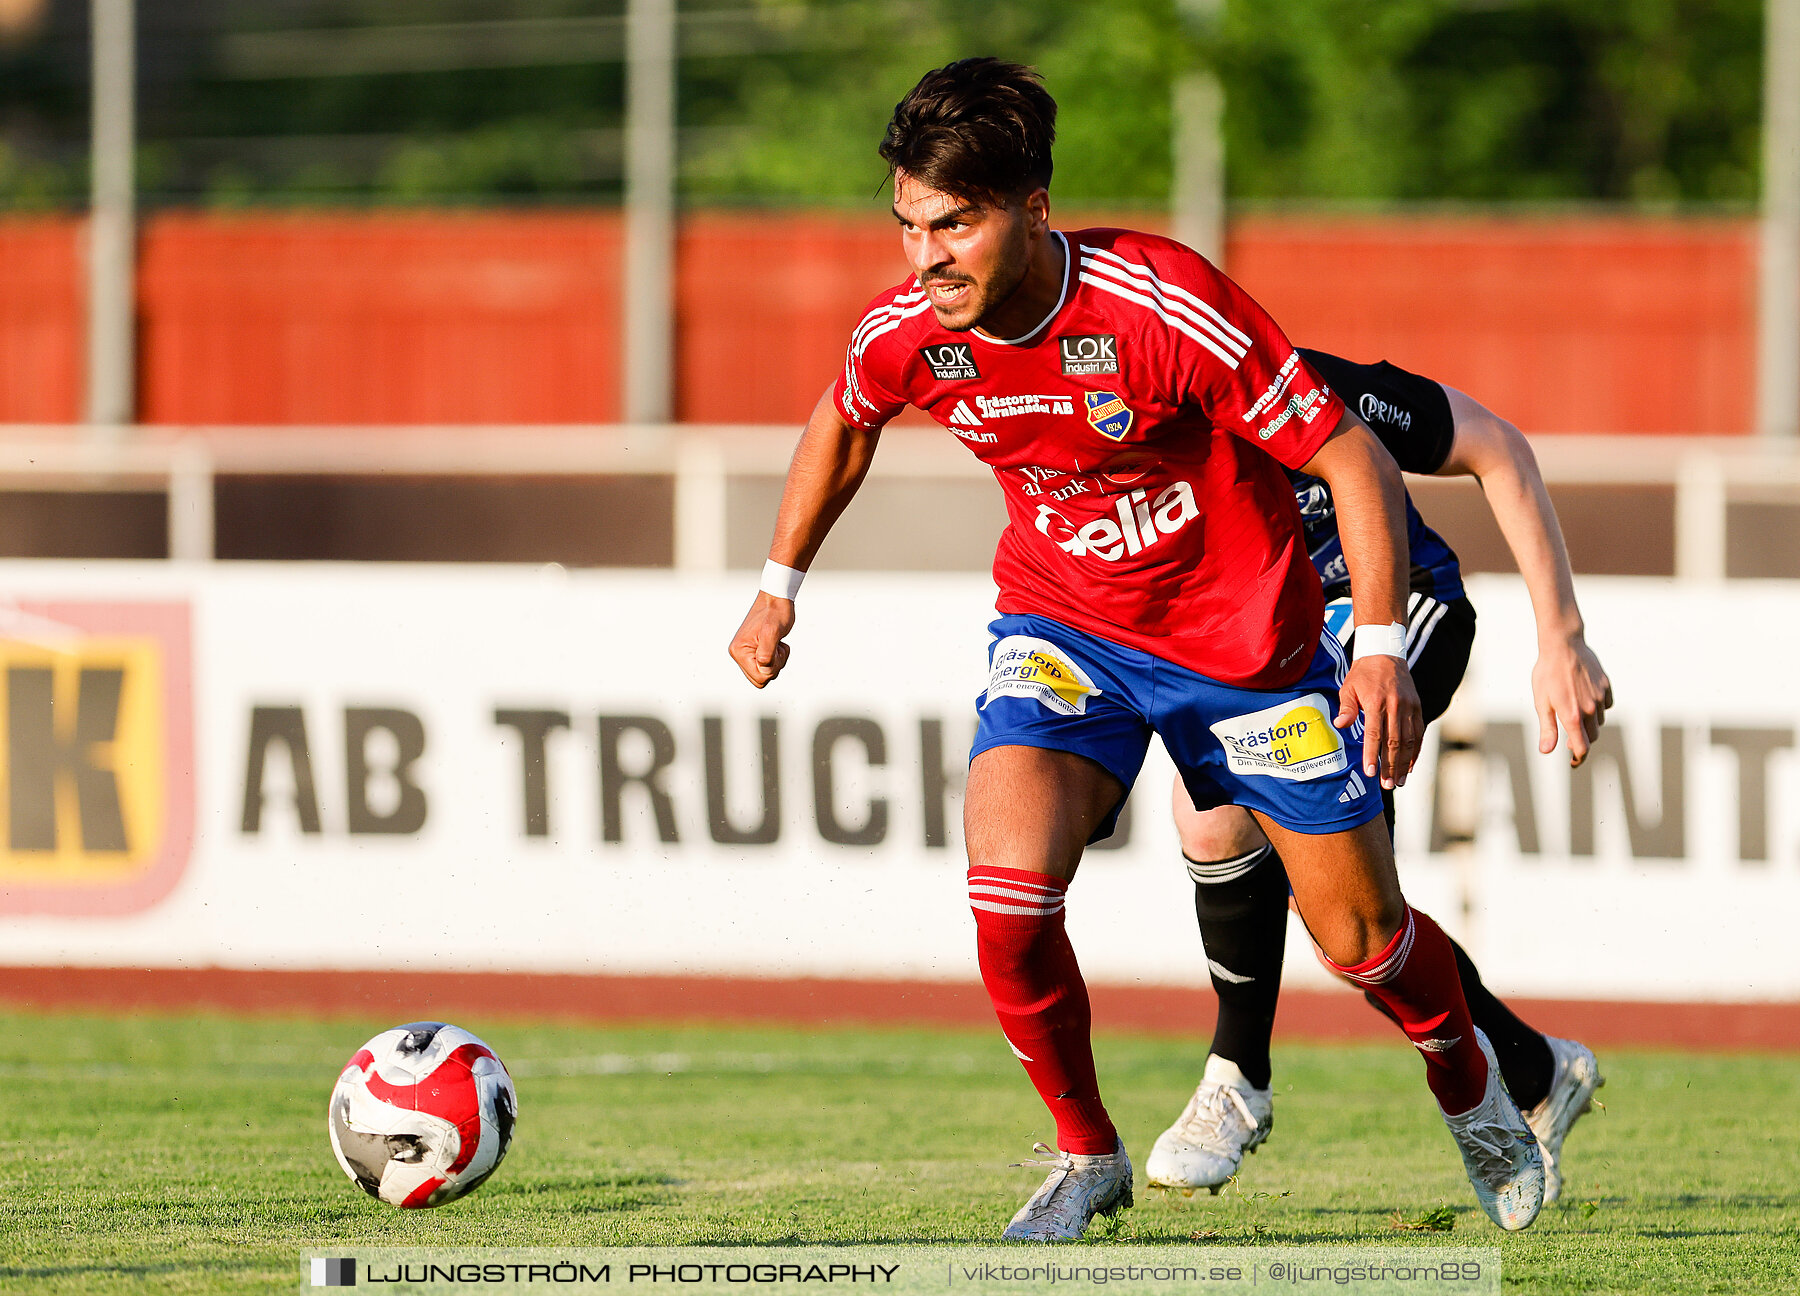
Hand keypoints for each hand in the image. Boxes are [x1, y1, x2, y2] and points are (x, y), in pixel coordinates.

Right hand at [728, 593, 794, 687]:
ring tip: (776, 643)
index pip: (759, 678)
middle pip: (760, 679)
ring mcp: (746, 652)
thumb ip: (767, 654)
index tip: (774, 649)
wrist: (776, 598)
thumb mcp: (772, 632)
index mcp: (739, 651)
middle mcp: (738, 653)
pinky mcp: (754, 650)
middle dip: (774, 666)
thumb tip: (763, 668)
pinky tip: (776, 643)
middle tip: (777, 647)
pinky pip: (767, 666)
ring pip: (765, 673)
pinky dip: (776, 657)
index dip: (772, 667)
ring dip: (777, 661)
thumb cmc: (775, 613)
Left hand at [1335, 655, 1422, 789]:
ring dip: (1404, 763)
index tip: (1370, 773)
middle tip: (1386, 785)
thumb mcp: (1348, 687)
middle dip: (1390, 766)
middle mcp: (1396, 706)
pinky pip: (1419, 733)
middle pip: (1394, 742)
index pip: (1375, 734)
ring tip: (1398, 781)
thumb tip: (1339, 725)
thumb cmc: (1362, 674)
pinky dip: (1416, 751)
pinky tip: (1410, 766)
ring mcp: (1410, 707)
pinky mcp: (1418, 708)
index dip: (1373, 755)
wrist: (1386, 654)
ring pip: (1409, 740)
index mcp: (1376, 702)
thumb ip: (1346, 708)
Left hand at [1532, 633, 1612, 765]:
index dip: (1578, 758)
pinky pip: (1606, 705)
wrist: (1563, 645)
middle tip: (1569, 740)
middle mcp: (1590, 709)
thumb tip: (1546, 751)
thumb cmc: (1547, 674)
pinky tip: (1586, 701)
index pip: (1582, 747)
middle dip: (1582, 741)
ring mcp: (1600, 697)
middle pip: (1592, 736)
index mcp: (1572, 716)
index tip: (1573, 762)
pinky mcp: (1606, 687)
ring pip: (1599, 721)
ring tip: (1574, 714)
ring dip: (1589, 724)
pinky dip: (1598, 708)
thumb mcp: (1541, 703)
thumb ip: (1547, 729)